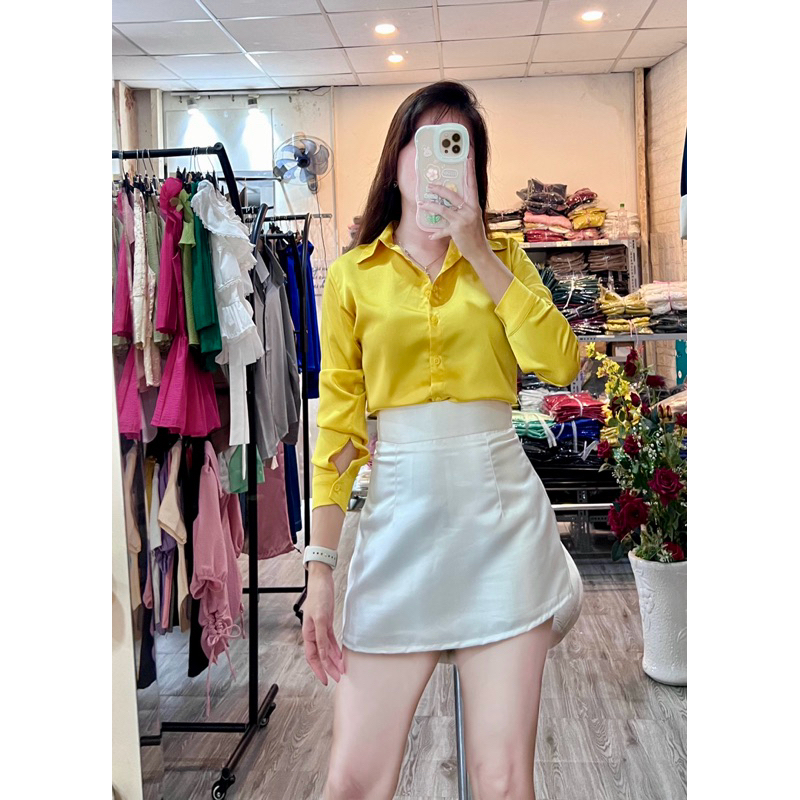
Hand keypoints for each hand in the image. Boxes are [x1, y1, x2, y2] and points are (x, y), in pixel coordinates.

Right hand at [302, 565, 344, 684]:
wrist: (322, 581)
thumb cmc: (318, 596)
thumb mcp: (320, 618)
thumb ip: (320, 637)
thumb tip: (322, 654)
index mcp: (308, 633)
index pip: (313, 657)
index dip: (319, 670)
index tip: (326, 680)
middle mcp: (313, 633)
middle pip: (320, 656)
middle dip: (328, 668)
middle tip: (337, 678)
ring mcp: (320, 629)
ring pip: (326, 649)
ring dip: (333, 660)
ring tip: (341, 669)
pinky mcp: (327, 623)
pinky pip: (330, 641)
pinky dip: (335, 649)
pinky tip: (340, 655)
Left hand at [417, 155, 490, 265]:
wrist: (480, 251)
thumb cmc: (475, 234)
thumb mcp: (473, 218)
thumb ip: (465, 209)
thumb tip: (452, 201)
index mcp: (475, 205)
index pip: (472, 184)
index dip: (470, 171)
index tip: (468, 158)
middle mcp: (470, 210)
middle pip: (452, 195)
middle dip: (439, 190)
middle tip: (429, 186)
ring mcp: (463, 220)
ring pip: (443, 210)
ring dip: (430, 206)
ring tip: (421, 204)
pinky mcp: (456, 231)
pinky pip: (442, 230)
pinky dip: (436, 233)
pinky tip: (430, 235)